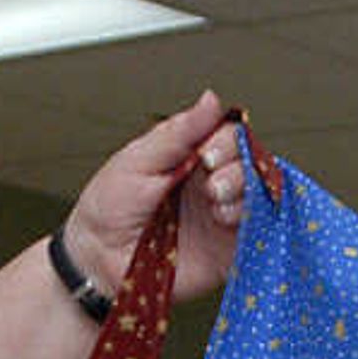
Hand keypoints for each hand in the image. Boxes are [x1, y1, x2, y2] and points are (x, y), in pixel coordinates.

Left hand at [61, 91, 245, 305]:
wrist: (98, 259)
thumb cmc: (109, 209)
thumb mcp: (138, 160)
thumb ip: (178, 132)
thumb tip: (211, 99)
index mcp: (191, 156)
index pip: (229, 135)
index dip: (227, 140)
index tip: (207, 153)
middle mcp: (211, 183)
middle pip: (251, 160)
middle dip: (237, 166)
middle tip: (210, 181)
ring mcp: (222, 215)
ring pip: (259, 191)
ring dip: (241, 190)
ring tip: (213, 202)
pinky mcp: (229, 247)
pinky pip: (256, 228)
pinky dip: (248, 218)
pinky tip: (223, 218)